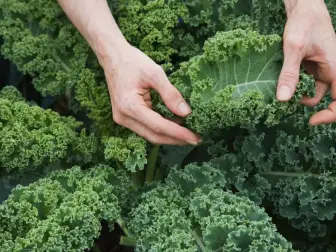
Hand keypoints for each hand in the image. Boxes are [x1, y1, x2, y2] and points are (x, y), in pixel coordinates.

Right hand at [103, 43, 201, 145]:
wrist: (112, 57)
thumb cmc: (132, 61)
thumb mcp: (155, 73)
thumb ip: (171, 94)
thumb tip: (186, 113)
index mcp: (130, 106)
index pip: (159, 126)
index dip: (179, 134)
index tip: (196, 137)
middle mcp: (124, 117)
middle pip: (154, 136)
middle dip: (176, 139)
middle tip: (196, 139)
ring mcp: (122, 119)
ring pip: (150, 134)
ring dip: (169, 136)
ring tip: (188, 133)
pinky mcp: (125, 117)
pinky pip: (145, 128)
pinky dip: (161, 129)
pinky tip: (175, 125)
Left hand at [277, 0, 335, 124]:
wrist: (304, 9)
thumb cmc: (304, 23)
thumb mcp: (293, 48)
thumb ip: (289, 73)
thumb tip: (283, 99)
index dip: (331, 115)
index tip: (312, 120)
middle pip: (334, 100)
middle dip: (322, 111)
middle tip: (306, 118)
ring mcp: (327, 70)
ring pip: (323, 94)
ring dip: (309, 101)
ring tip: (291, 101)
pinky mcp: (318, 68)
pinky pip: (315, 86)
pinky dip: (304, 91)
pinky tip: (291, 91)